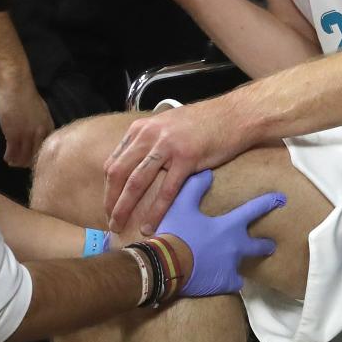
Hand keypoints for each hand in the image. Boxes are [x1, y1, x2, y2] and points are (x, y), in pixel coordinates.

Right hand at [0, 76, 54, 168]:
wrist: (16, 86)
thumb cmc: (27, 95)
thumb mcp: (41, 112)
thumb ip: (41, 125)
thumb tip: (39, 135)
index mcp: (48, 128)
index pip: (46, 150)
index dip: (39, 157)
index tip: (32, 159)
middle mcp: (40, 134)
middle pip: (35, 157)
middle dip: (27, 162)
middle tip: (20, 164)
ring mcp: (27, 136)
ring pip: (23, 157)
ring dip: (17, 162)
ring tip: (12, 162)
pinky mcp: (13, 135)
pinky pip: (12, 152)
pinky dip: (8, 157)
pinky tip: (6, 157)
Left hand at [104, 100, 249, 235]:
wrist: (233, 115)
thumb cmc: (203, 124)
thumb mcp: (166, 127)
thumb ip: (148, 144)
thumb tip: (136, 169)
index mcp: (141, 129)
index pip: (114, 162)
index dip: (108, 188)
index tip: (109, 206)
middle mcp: (149, 135)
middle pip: (118, 173)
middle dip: (110, 201)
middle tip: (110, 222)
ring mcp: (167, 146)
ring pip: (136, 182)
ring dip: (124, 208)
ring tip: (120, 226)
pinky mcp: (186, 158)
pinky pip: (166, 190)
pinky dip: (155, 211)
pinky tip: (150, 225)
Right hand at [154, 170, 284, 296]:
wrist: (166, 266)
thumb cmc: (176, 234)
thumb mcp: (181, 205)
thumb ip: (195, 187)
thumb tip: (207, 173)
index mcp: (228, 227)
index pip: (253, 210)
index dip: (268, 203)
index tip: (281, 200)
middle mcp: (234, 247)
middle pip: (258, 245)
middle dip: (265, 245)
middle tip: (270, 246)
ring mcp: (230, 267)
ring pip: (243, 267)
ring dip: (240, 266)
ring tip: (238, 269)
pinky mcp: (223, 283)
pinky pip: (232, 284)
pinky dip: (228, 282)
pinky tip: (223, 282)